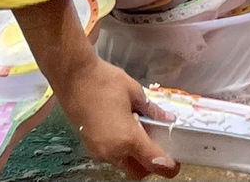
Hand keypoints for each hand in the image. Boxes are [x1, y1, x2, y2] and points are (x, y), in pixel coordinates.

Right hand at [12, 0, 174, 178]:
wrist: (73, 77)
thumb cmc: (105, 81)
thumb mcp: (135, 92)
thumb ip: (153, 111)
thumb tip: (168, 120)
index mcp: (127, 138)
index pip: (153, 162)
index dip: (167, 167)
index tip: (176, 164)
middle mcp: (112, 151)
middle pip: (137, 172)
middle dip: (151, 167)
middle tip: (161, 149)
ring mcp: (98, 152)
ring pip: (123, 165)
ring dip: (135, 158)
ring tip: (143, 135)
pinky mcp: (90, 147)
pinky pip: (111, 158)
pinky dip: (122, 152)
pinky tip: (125, 131)